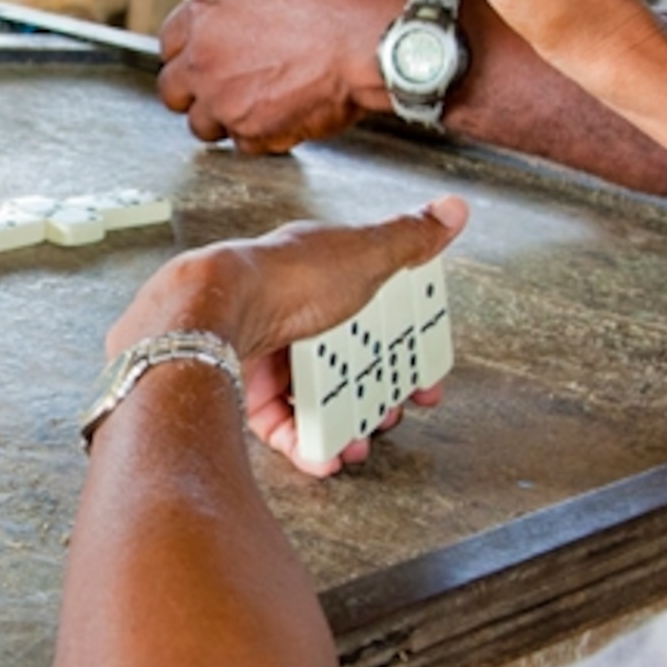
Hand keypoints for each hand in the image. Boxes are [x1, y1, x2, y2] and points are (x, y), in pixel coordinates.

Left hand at [110, 198, 468, 475]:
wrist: (214, 312)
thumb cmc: (284, 277)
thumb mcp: (365, 253)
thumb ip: (411, 238)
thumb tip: (452, 210)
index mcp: (324, 277)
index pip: (376, 317)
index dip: (405, 353)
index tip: (424, 382)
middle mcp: (295, 314)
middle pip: (348, 364)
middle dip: (376, 399)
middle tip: (391, 417)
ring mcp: (270, 353)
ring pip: (318, 399)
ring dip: (345, 428)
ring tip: (360, 445)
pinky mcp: (246, 390)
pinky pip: (283, 426)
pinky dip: (307, 445)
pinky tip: (325, 456)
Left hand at [155, 0, 411, 151]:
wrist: (374, 38)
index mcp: (202, 16)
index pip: (168, 43)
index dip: (188, 47)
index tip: (208, 50)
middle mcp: (203, 62)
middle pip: (173, 91)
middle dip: (194, 88)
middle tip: (225, 81)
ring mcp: (226, 103)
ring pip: (203, 124)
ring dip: (223, 116)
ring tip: (254, 101)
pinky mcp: (256, 134)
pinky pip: (244, 145)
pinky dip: (259, 136)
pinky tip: (281, 115)